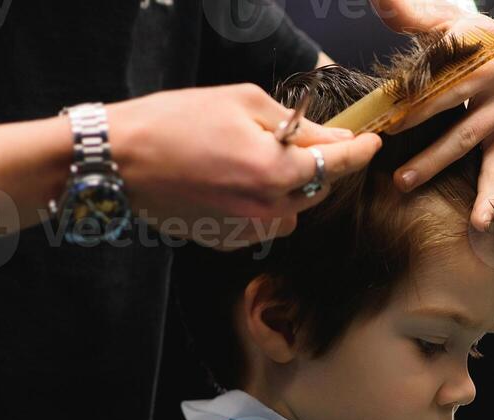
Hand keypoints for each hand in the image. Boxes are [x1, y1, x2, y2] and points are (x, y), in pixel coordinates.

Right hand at [106, 84, 383, 250]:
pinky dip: (261, 204)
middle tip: (297, 139)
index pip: (338, 166)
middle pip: (317, 190)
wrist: (120, 160)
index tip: (373, 143)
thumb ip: (297, 125)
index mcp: (277, 172)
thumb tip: (336, 139)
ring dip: (288, 188)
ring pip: (292, 212)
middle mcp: (269, 210)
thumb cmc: (176, 121)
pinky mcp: (228, 241)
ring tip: (253, 160)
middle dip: (317, 166)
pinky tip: (231, 182)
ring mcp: (249, 232)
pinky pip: (263, 224)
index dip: (360, 153)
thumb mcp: (242, 104)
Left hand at [372, 0, 493, 228]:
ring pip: (465, 139)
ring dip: (435, 162)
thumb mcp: (460, 22)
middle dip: (412, 123)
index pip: (437, 64)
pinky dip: (490, 198)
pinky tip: (478, 222)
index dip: (407, 80)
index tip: (377, 101)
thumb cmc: (491, 44)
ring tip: (404, 182)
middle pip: (447, 101)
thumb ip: (417, 14)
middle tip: (379, 143)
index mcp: (479, 46)